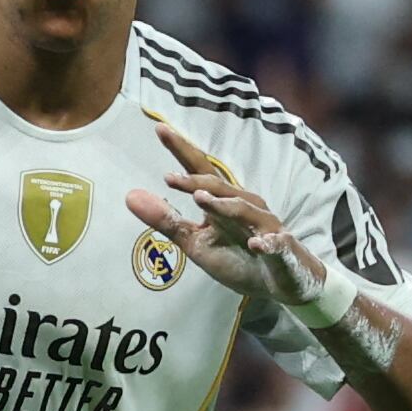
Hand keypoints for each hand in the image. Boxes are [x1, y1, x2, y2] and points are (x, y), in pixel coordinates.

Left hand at [123, 122, 332, 314]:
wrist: (280, 282)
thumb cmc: (238, 257)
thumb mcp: (195, 243)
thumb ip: (166, 220)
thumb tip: (130, 196)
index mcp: (223, 201)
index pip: (200, 172)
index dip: (181, 150)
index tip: (159, 128)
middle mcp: (245, 205)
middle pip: (219, 186)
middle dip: (196, 180)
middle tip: (169, 177)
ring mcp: (265, 226)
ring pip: (243, 210)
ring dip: (223, 205)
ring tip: (199, 199)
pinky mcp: (281, 249)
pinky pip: (274, 244)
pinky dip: (267, 243)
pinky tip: (256, 245)